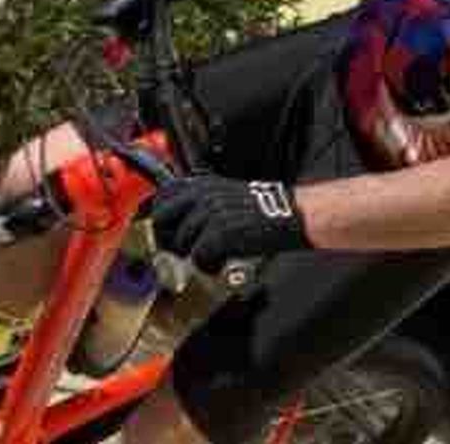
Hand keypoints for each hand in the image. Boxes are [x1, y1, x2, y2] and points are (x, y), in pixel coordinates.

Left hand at [150, 172, 309, 273]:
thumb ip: (198, 204)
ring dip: (193, 256)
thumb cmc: (261, 211)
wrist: (290, 214)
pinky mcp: (220, 232)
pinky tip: (221, 262)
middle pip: (160, 220)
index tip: (163, 232)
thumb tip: (170, 224)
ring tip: (212, 255)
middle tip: (182, 250)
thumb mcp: (225, 196)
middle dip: (167, 239)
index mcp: (202, 184)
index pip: (161, 197)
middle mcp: (202, 194)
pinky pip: (198, 257)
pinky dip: (208, 266)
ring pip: (179, 244)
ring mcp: (210, 212)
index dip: (158, 218)